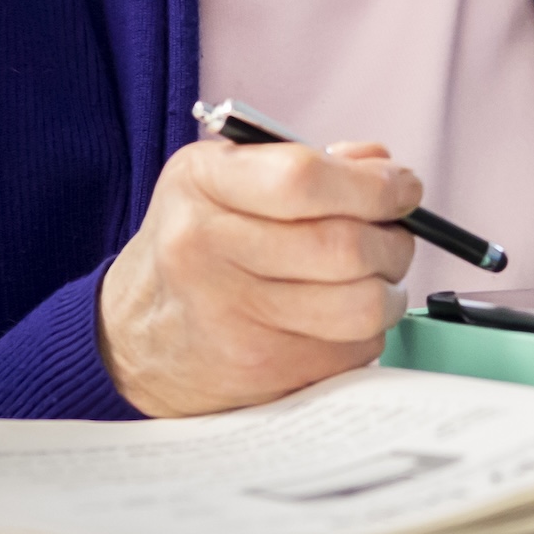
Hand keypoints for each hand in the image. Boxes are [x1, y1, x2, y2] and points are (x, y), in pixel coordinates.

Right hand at [98, 138, 422, 416]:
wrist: (132, 335)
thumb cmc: (197, 244)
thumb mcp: (227, 177)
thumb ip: (307, 161)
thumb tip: (381, 167)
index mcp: (201, 184)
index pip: (304, 179)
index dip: (372, 184)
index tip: (401, 188)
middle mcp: (205, 249)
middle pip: (344, 247)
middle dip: (394, 240)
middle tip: (394, 237)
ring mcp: (230, 318)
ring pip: (361, 305)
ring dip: (388, 290)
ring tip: (371, 279)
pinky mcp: (257, 372)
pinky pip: (353, 350)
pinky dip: (363, 331)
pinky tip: (336, 318)